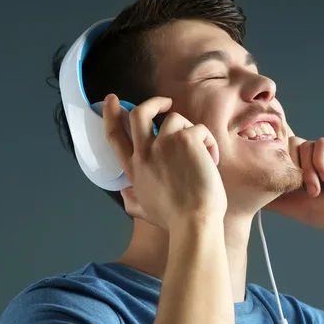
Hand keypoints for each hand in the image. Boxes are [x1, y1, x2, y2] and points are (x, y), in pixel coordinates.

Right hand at [103, 94, 226, 229]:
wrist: (194, 223)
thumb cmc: (176, 221)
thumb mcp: (145, 211)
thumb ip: (133, 201)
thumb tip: (124, 194)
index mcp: (134, 169)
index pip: (114, 135)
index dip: (111, 114)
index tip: (113, 100)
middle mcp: (144, 154)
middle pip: (139, 114)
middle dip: (152, 103)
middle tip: (166, 103)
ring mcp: (163, 144)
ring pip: (175, 118)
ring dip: (191, 131)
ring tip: (203, 154)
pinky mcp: (185, 139)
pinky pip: (199, 129)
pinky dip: (209, 143)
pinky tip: (212, 162)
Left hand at [264, 132, 323, 235]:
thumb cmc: (322, 214)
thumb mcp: (288, 204)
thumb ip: (269, 195)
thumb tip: (244, 192)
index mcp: (302, 164)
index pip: (283, 149)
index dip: (280, 158)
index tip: (280, 174)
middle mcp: (315, 155)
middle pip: (291, 144)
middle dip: (294, 166)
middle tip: (302, 188)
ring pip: (306, 145)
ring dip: (308, 169)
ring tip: (315, 189)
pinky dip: (320, 160)